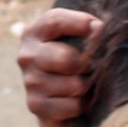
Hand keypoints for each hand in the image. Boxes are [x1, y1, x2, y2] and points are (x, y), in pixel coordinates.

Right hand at [18, 9, 99, 124]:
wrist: (60, 100)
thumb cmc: (74, 60)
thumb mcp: (78, 38)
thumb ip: (89, 28)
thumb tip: (98, 29)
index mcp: (35, 32)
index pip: (56, 21)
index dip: (81, 23)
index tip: (100, 29)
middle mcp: (27, 55)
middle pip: (68, 59)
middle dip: (88, 65)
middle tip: (91, 67)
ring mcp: (29, 81)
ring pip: (76, 85)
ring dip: (87, 87)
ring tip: (83, 84)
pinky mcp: (35, 105)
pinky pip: (73, 106)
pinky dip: (81, 105)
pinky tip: (76, 99)